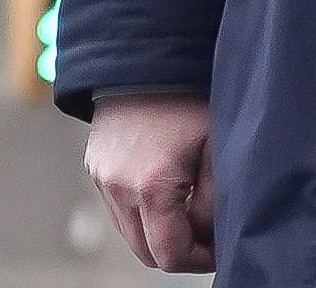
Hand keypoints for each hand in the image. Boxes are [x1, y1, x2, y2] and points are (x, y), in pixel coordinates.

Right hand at [82, 92, 218, 272]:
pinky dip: (143, 211)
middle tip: (208, 236)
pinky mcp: (96, 168)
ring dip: (159, 232)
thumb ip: (213, 198)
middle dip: (178, 250)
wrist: (148, 54)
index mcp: (151, 186)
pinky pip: (119, 207)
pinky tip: (171, 190)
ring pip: (130, 232)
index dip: (198, 260)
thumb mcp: (217, 145)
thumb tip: (207, 232)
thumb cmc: (189, 93)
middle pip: (145, 251)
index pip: (169, 254)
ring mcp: (102, 179)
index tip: (219, 250)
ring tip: (192, 210)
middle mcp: (118, 188)